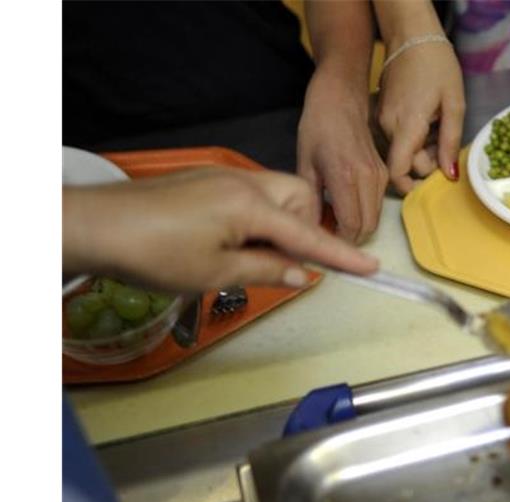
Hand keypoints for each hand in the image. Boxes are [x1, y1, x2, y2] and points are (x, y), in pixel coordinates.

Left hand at [62, 167, 378, 291]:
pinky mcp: (203, 181)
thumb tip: (302, 274)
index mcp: (251, 205)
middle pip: (299, 200)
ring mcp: (221, 178)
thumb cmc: (154, 253)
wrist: (95, 225)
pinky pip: (249, 196)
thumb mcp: (216, 273)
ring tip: (253, 257)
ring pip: (275, 196)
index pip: (309, 235)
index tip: (371, 267)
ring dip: (278, 226)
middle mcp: (242, 182)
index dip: (341, 256)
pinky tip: (231, 244)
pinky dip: (256, 219)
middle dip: (305, 228)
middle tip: (285, 263)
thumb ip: (267, 271)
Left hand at [298, 68, 389, 242]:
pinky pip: (378, 206)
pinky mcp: (385, 175)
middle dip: (350, 238)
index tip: (323, 240)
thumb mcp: (305, 164)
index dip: (339, 241)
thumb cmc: (317, 127)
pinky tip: (346, 207)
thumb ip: (309, 200)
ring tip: (335, 221)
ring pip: (375, 219)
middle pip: (367, 227)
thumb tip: (309, 229)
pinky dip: (364, 214)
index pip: (351, 225)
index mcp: (345, 177)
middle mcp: (368, 179)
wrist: (342, 99)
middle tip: (329, 234)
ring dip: (358, 227)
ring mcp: (380, 177)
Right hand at [375, 38, 465, 194]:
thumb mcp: (454, 104)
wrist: (411, 36)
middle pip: (405, 162)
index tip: (430, 180)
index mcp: (406, 125)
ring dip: (421, 149)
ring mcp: (381, 120)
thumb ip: (450, 142)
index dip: (411, 184)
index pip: (398, 171)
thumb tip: (449, 175)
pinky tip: (426, 121)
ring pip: (402, 151)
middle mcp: (387, 126)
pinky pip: (397, 138)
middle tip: (445, 139)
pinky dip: (413, 137)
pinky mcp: (381, 114)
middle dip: (427, 161)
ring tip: (437, 126)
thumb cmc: (437, 66)